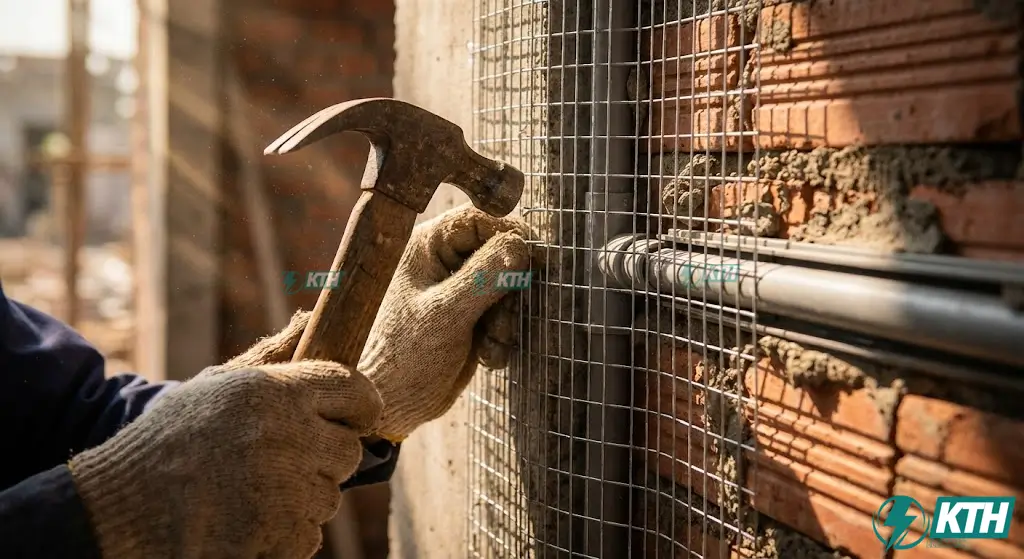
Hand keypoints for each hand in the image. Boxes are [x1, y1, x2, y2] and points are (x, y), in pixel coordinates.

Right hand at [68, 312, 381, 558]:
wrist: (125, 504)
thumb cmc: (172, 438)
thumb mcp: (218, 384)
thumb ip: (272, 356)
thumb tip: (309, 318)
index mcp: (275, 392)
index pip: (355, 389)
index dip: (362, 404)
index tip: (356, 415)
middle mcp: (288, 435)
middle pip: (349, 450)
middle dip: (324, 457)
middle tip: (282, 460)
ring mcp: (287, 488)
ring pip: (330, 495)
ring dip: (302, 498)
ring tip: (252, 490)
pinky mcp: (280, 533)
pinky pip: (309, 534)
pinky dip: (285, 534)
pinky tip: (247, 519)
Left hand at [358, 204, 530, 441]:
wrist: (388, 406)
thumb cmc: (402, 357)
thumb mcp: (446, 315)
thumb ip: (484, 278)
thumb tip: (520, 245)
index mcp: (425, 246)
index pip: (480, 221)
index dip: (511, 238)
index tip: (535, 262)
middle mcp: (441, 261)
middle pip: (500, 254)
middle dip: (511, 290)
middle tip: (505, 321)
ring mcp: (456, 290)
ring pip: (507, 287)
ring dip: (509, 318)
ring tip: (492, 344)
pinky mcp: (466, 317)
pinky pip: (502, 314)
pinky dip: (502, 336)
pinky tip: (488, 356)